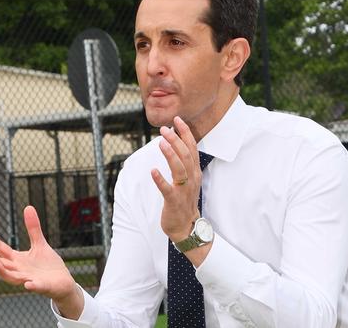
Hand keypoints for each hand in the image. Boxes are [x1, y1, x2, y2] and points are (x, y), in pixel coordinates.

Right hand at [0, 206, 83, 317]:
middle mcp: (19, 270)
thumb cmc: (48, 265)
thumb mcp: (39, 244)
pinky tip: (27, 284)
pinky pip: (35, 287)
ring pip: (12, 278)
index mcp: (17, 260)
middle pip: (1, 263)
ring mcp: (29, 279)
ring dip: (3, 272)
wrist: (63, 282)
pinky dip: (31, 286)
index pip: (1, 249)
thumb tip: (28, 206)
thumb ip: (33, 229)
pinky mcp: (42, 287)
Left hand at [151, 116, 201, 242]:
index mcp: (195, 172)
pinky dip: (160, 180)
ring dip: (170, 155)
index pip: (192, 148)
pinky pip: (167, 189)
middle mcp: (192, 179)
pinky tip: (153, 171)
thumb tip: (175, 144)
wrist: (186, 227)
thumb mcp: (188, 180)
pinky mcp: (174, 201)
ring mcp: (184, 191)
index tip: (177, 120)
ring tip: (161, 143)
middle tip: (165, 128)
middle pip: (186, 155)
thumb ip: (184, 163)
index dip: (185, 133)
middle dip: (176, 140)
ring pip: (179, 169)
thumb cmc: (184, 201)